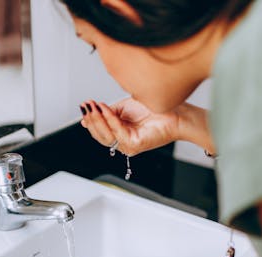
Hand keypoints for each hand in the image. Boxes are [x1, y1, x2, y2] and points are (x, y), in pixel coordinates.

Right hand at [79, 98, 213, 156]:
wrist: (176, 113)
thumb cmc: (155, 109)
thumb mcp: (124, 108)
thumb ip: (107, 113)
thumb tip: (87, 116)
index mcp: (120, 135)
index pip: (99, 132)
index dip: (90, 119)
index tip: (84, 106)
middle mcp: (123, 143)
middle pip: (100, 136)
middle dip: (91, 119)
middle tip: (86, 106)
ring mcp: (129, 146)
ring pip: (106, 136)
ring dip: (97, 119)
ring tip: (94, 106)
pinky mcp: (135, 145)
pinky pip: (117, 132)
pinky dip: (110, 119)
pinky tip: (105, 109)